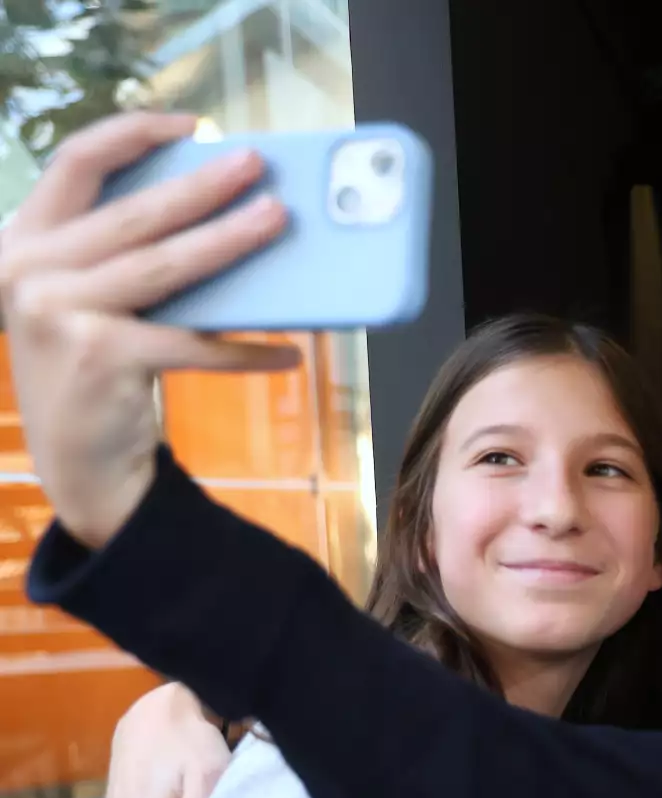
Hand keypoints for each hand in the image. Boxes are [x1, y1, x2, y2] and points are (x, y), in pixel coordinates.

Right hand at [0, 111, 299, 547]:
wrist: (80, 461)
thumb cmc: (97, 365)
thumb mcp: (90, 298)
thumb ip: (124, 252)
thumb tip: (221, 204)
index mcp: (22, 241)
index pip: (74, 161)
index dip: (133, 134)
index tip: (191, 125)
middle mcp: (27, 270)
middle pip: (137, 212)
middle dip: (206, 186)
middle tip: (260, 168)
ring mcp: (57, 312)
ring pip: (168, 266)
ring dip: (232, 242)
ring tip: (279, 223)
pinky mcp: (100, 355)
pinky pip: (193, 342)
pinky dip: (245, 349)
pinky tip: (287, 352)